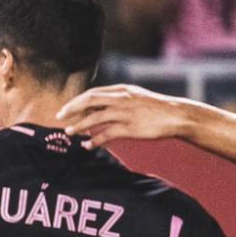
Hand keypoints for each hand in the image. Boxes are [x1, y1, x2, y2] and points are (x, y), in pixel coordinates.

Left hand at [56, 84, 192, 146]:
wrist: (176, 115)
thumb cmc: (156, 108)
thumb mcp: (136, 97)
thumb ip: (119, 99)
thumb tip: (101, 106)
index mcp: (122, 90)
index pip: (93, 93)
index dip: (77, 101)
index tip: (65, 109)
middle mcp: (121, 99)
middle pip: (89, 101)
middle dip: (72, 109)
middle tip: (59, 118)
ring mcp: (125, 113)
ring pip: (94, 118)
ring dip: (79, 126)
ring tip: (68, 133)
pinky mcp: (130, 128)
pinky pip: (106, 134)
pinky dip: (94, 141)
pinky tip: (87, 146)